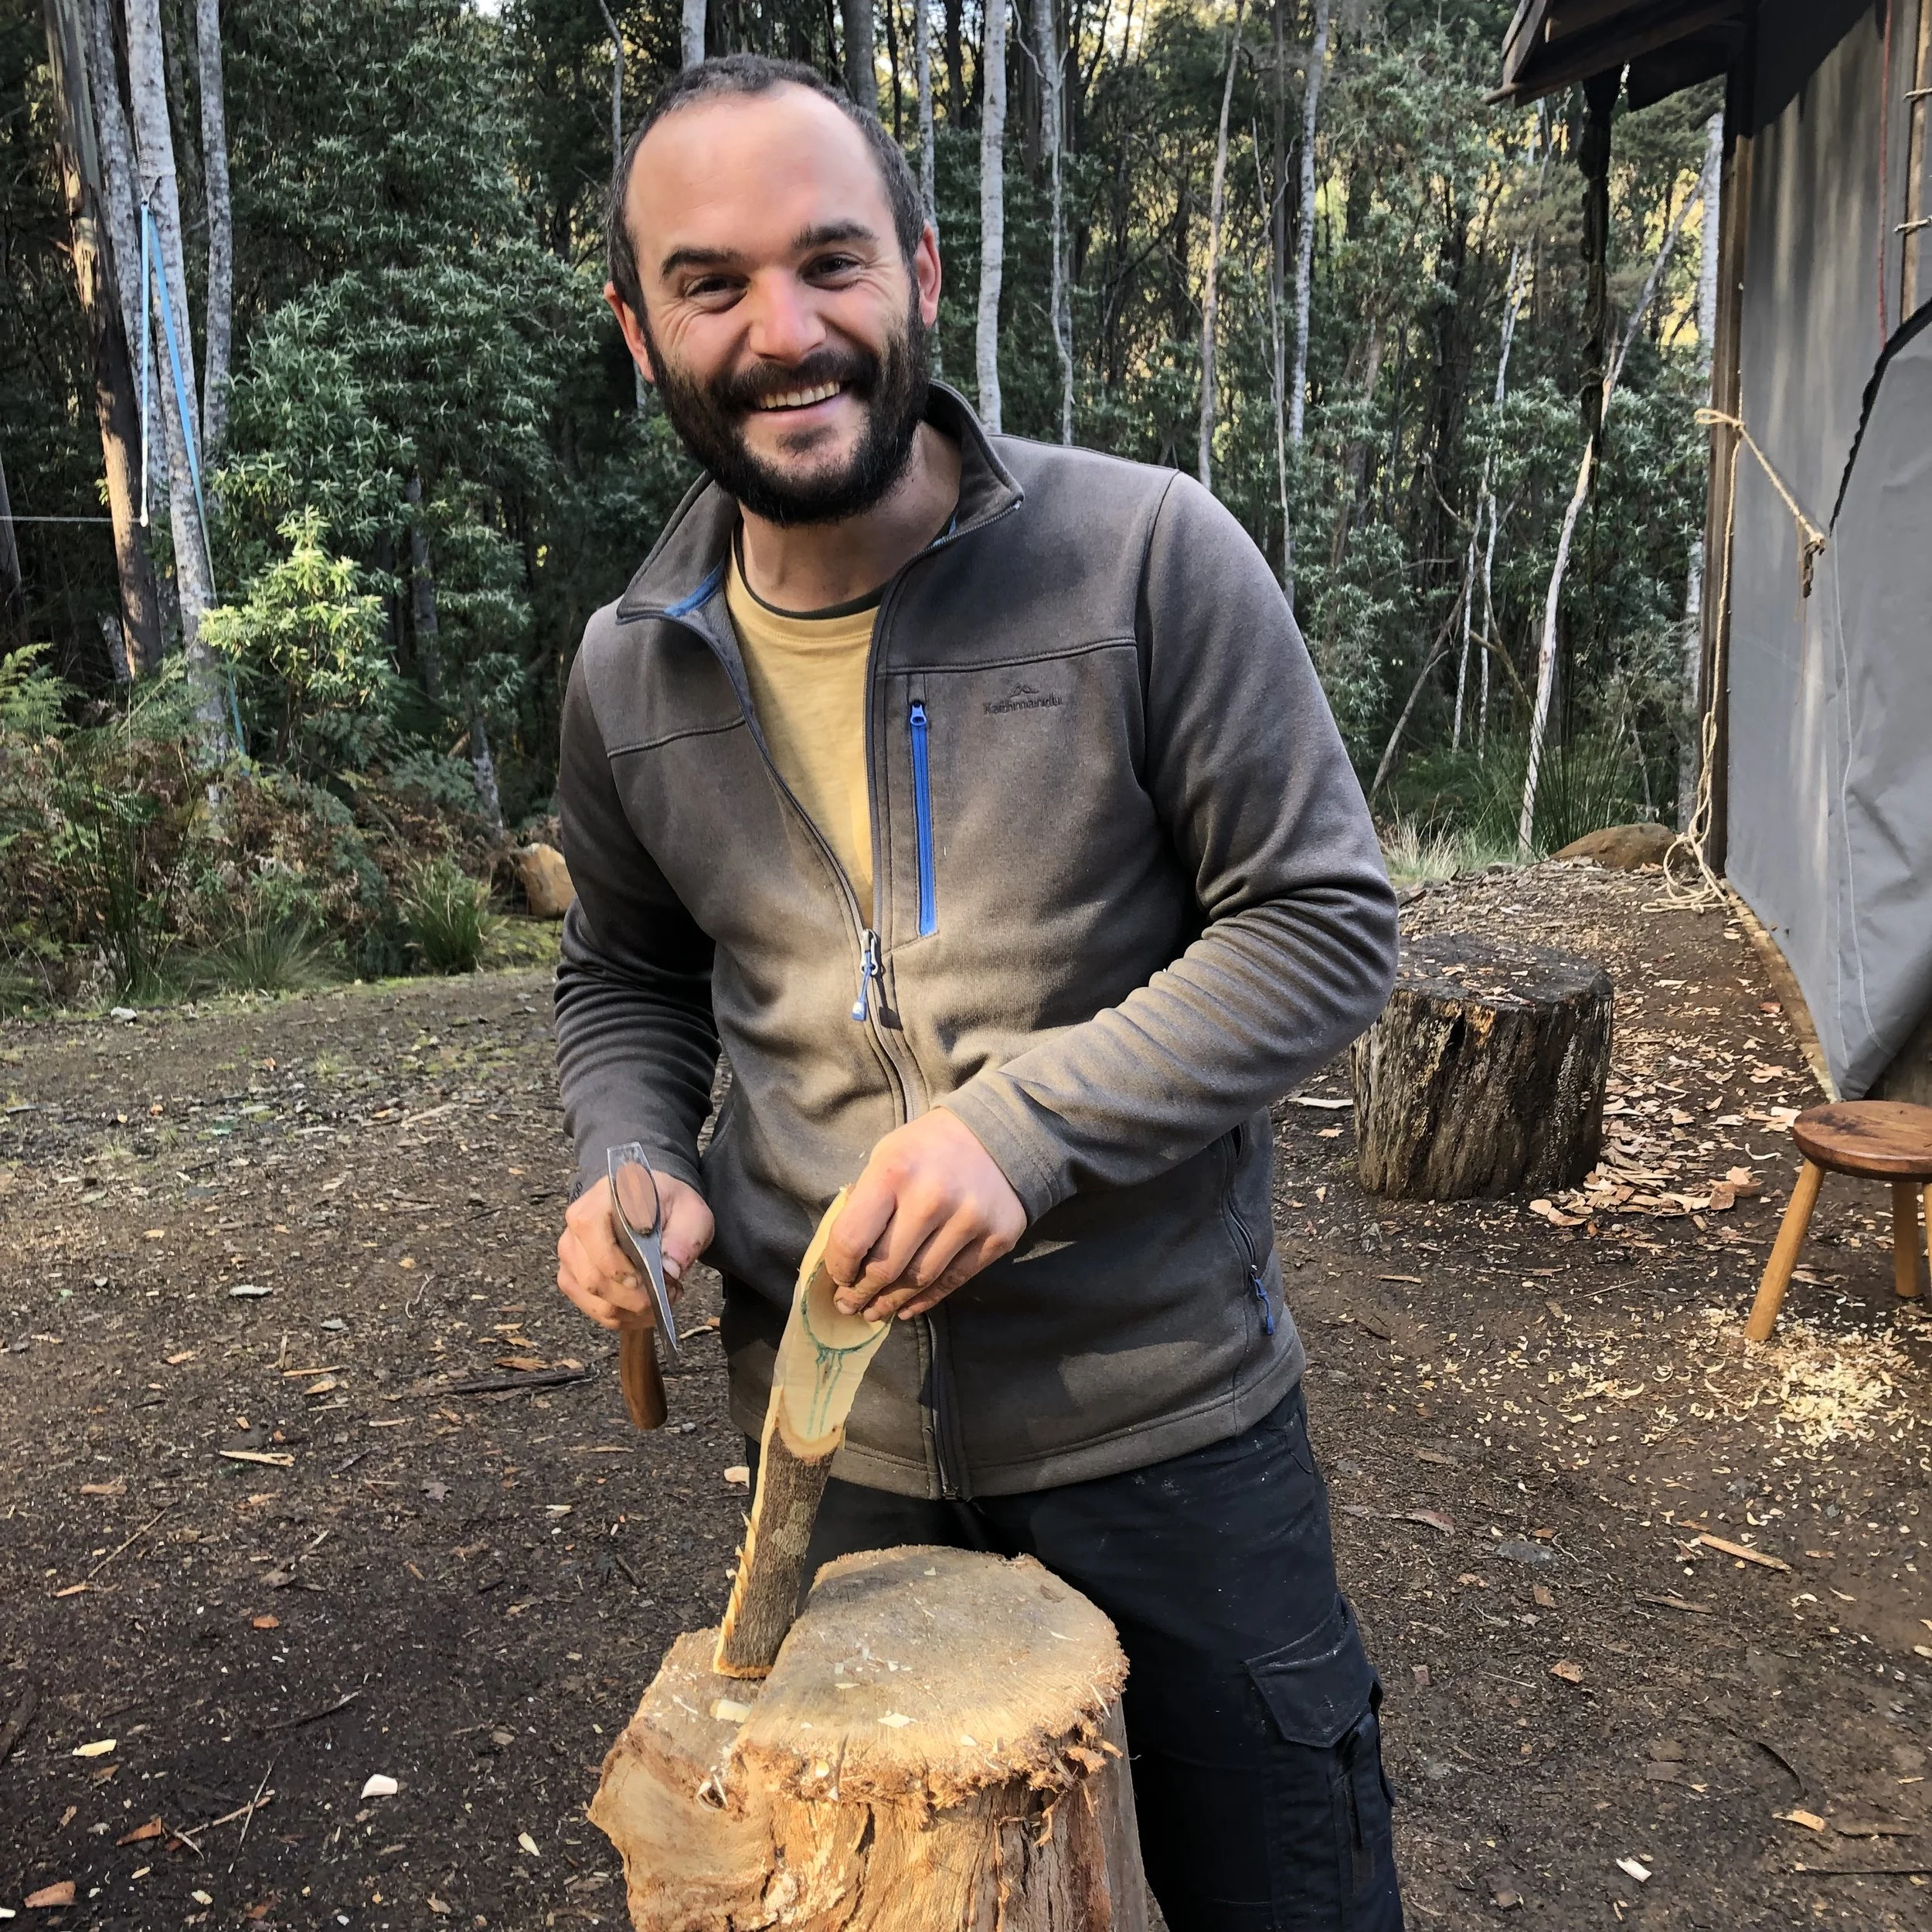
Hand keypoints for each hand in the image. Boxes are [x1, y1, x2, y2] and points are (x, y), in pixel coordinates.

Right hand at [556, 1169, 713, 1332]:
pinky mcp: (575, 1279)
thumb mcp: (689, 1213)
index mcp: (598, 1202)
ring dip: (632, 1311)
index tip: (649, 1282)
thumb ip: (682, 1239)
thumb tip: (669, 1271)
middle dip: (634, 1299)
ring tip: (664, 1299)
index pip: (591, 1233)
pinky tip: (648, 1308)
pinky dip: (625, 1317)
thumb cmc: (668, 1206)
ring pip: (594, 1300)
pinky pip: (595, 1310)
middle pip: (592, 1278)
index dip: (617, 1265)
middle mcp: (575, 1231)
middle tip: (670, 1295)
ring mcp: (571, 1258)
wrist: (654, 1205)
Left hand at [826, 1109, 1025, 1322]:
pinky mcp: (996, 1238)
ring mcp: (968, 1221)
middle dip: (861, 1293)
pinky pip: (953, 1281)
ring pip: (919, 1281)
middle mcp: (931, 1198)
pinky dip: (925, 1300)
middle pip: (886, 1268)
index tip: (837, 1278)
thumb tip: (845, 1254)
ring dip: (891, 1302)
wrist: (999, 1135)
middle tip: (849, 1306)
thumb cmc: (928, 1147)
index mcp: (895, 1172)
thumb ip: (866, 1200)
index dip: (838, 1268)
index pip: (852, 1239)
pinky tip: (907, 1307)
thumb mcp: (886, 1155)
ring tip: (875, 1311)